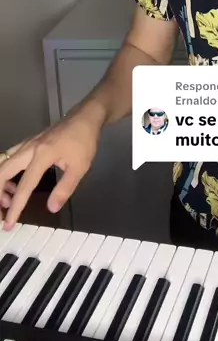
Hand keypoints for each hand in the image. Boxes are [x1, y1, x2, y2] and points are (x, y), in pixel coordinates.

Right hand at [0, 102, 103, 229]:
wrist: (86, 116)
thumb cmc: (84, 141)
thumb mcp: (80, 167)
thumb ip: (65, 188)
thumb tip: (51, 208)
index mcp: (42, 155)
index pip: (24, 186)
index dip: (16, 207)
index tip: (9, 223)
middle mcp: (30, 148)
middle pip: (2, 171)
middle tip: (2, 212)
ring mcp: (28, 143)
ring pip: (3, 162)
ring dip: (0, 181)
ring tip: (7, 199)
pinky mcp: (30, 142)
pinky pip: (10, 156)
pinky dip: (6, 171)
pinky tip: (14, 182)